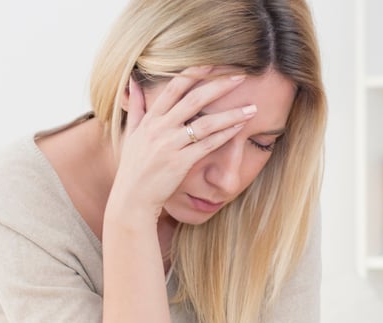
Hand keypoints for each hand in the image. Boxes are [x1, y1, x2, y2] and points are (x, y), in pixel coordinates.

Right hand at [105, 67, 256, 221]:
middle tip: (241, 77)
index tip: (214, 63)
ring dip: (231, 114)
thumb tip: (133, 82)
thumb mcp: (130, 134)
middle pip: (194, 99)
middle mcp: (160, 128)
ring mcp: (170, 145)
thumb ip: (136, 107)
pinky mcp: (180, 163)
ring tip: (251, 108)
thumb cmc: (133, 168)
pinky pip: (207, 145)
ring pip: (206, 123)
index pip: (174, 87)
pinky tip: (240, 127)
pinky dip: (225, 135)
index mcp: (150, 119)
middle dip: (219, 86)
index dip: (195, 72)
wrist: (132, 198)